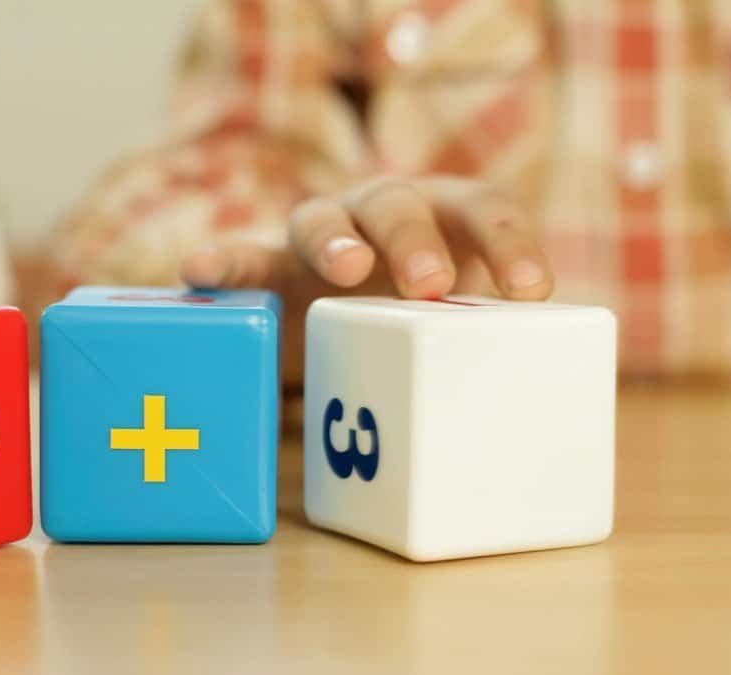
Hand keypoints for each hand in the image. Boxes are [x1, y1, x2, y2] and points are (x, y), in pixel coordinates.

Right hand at [180, 175, 552, 380]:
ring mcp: (320, 232)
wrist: (344, 305)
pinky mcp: (267, 264)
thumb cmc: (416, 318)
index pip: (484, 211)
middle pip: (399, 204)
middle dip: (415, 239)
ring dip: (335, 239)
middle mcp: (381, 212)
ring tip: (345, 269)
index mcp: (443, 217)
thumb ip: (479, 349)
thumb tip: (526, 434)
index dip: (510, 245)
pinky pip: (240, 256)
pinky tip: (199, 272)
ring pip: (320, 217)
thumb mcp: (451, 326)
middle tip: (430, 283)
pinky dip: (222, 260)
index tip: (531, 292)